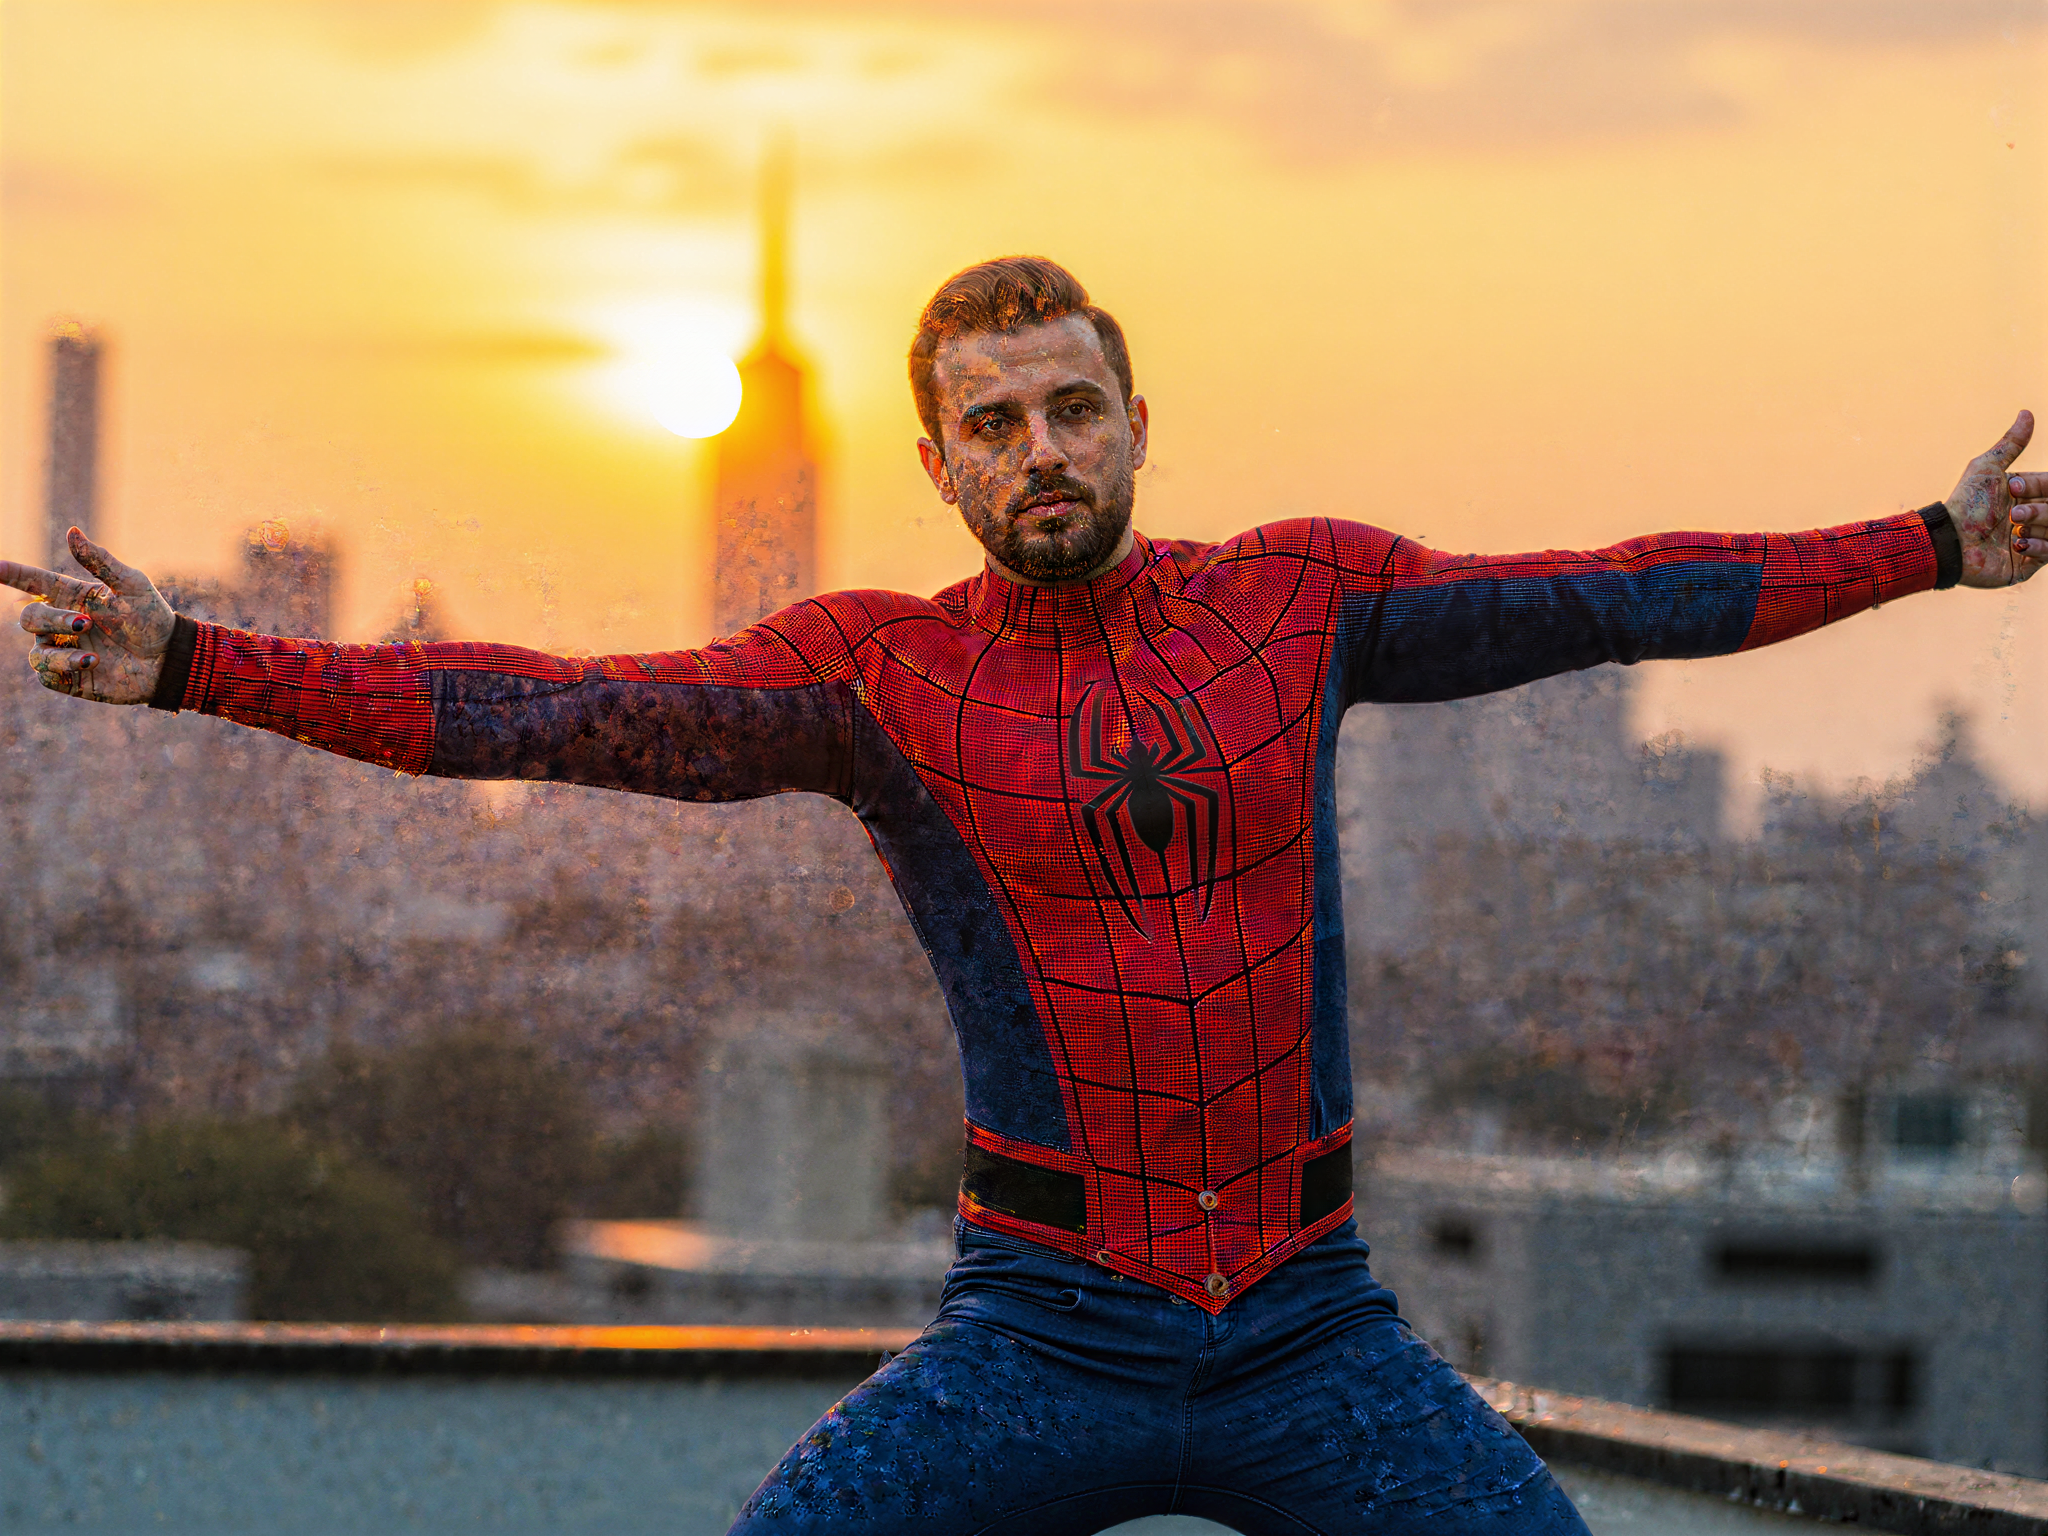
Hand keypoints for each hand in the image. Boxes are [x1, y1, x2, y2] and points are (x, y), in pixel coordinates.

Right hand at [0, 527, 175, 703]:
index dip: (11, 574)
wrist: (171, 659)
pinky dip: (64, 669)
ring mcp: (64, 650)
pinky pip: (47, 675)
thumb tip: (72, 531)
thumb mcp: (132, 586)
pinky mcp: (69, 677)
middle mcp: (62, 623)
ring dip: (59, 652)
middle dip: (53, 620)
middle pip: (30, 618)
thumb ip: (100, 561)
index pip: (32, 582)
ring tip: (95, 656)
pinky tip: (92, 664)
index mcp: (72, 596)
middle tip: (86, 624)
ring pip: (36, 651)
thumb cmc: (152, 619)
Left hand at [1950, 411, 2042, 587]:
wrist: (1949, 542)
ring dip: (2039, 527)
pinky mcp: (2027, 565)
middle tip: (2013, 516)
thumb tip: (2026, 413)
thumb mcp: (1988, 468)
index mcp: (2027, 496)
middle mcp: (2032, 518)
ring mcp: (2032, 542)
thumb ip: (2011, 444)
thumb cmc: (1966, 503)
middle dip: (2040, 511)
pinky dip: (2042, 547)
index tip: (2014, 488)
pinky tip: (2019, 545)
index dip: (2041, 486)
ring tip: (2012, 532)